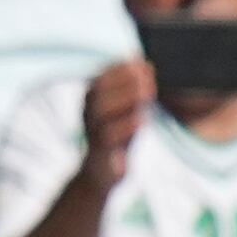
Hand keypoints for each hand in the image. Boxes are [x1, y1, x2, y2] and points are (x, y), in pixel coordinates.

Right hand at [78, 58, 154, 184]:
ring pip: (103, 115)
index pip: (102, 79)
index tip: (142, 63)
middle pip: (100, 94)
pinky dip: (126, 128)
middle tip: (148, 76)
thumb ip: (131, 90)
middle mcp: (88, 115)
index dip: (120, 70)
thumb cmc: (116, 137)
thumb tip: (144, 63)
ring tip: (147, 92)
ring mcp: (92, 134)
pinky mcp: (100, 154)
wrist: (100, 174)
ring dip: (126, 102)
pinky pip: (108, 140)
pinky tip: (142, 119)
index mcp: (92, 101)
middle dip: (124, 83)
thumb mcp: (123, 111)